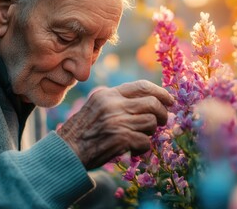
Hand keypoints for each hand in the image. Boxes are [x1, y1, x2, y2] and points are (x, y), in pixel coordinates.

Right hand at [56, 80, 173, 169]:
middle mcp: (113, 104)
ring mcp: (117, 121)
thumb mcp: (96, 106)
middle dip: (163, 114)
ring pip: (151, 122)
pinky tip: (133, 150)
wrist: (66, 151)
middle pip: (152, 103)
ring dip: (151, 132)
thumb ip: (118, 101)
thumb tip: (149, 102)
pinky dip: (143, 148)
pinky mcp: (120, 138)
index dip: (160, 92)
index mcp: (108, 94)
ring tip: (141, 137)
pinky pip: (145, 142)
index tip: (170, 100)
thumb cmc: (83, 130)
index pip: (142, 86)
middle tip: (163, 122)